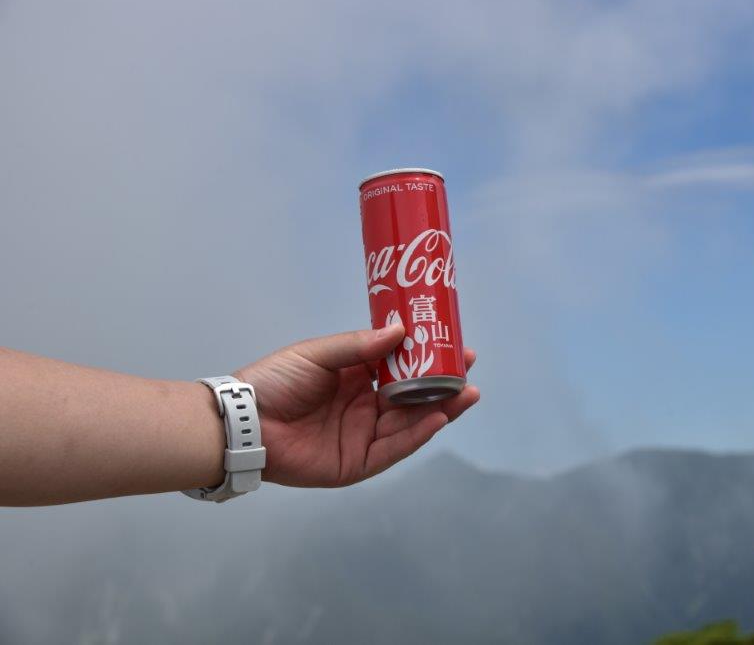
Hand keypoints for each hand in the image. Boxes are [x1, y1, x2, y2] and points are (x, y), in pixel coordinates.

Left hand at [235, 324, 478, 487]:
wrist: (244, 421)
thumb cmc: (275, 381)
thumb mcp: (317, 353)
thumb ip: (359, 346)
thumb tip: (401, 331)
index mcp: (356, 379)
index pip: (401, 369)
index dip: (427, 359)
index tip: (454, 344)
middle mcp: (365, 408)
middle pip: (413, 398)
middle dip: (443, 385)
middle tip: (467, 369)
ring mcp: (363, 437)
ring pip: (410, 424)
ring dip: (439, 409)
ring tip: (465, 392)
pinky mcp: (358, 464)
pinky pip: (393, 449)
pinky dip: (417, 435)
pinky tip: (437, 418)